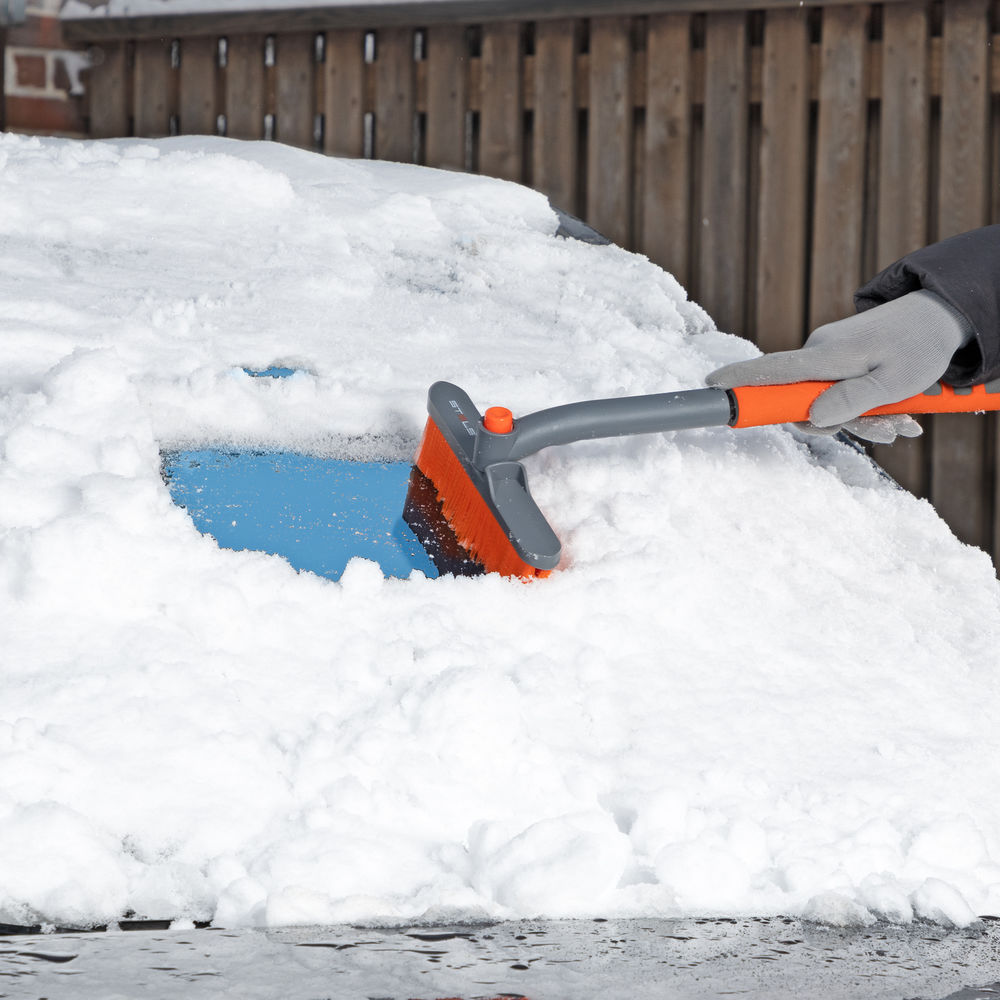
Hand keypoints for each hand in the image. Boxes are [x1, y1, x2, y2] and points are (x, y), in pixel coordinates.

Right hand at [706, 290, 972, 442]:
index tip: (710, 384)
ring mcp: (828, 357)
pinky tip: (899, 411)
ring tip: (903, 421)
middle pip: (804, 403)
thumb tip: (813, 418)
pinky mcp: (839, 360)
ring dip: (864, 419)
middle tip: (890, 430)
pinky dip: (867, 406)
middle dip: (843, 424)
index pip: (773, 369)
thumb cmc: (920, 347)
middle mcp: (819, 354)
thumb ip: (852, 400)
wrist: (943, 316)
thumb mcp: (894, 382)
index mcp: (826, 356)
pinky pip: (840, 392)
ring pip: (826, 402)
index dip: (740, 379)